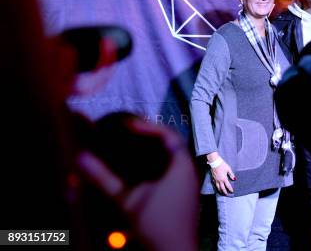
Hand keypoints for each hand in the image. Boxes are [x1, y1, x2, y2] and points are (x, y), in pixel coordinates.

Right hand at [76, 120, 198, 250]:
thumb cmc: (154, 226)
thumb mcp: (125, 200)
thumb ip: (102, 177)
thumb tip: (79, 157)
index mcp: (181, 165)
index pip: (168, 135)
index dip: (147, 127)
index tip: (127, 125)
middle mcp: (189, 171)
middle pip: (172, 143)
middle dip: (150, 136)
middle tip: (128, 132)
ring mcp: (190, 184)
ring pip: (174, 157)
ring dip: (154, 150)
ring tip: (132, 146)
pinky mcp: (186, 195)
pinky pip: (174, 170)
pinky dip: (157, 165)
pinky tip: (141, 171)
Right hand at [210, 160, 235, 195]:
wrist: (215, 162)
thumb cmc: (222, 165)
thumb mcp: (228, 169)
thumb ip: (231, 174)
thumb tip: (234, 179)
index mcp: (224, 178)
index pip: (228, 186)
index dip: (230, 189)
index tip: (232, 191)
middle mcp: (220, 180)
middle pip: (222, 188)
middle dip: (225, 192)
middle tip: (227, 194)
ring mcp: (216, 180)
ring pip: (218, 187)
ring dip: (220, 191)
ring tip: (222, 193)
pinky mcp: (213, 178)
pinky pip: (215, 184)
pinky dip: (216, 187)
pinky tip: (217, 188)